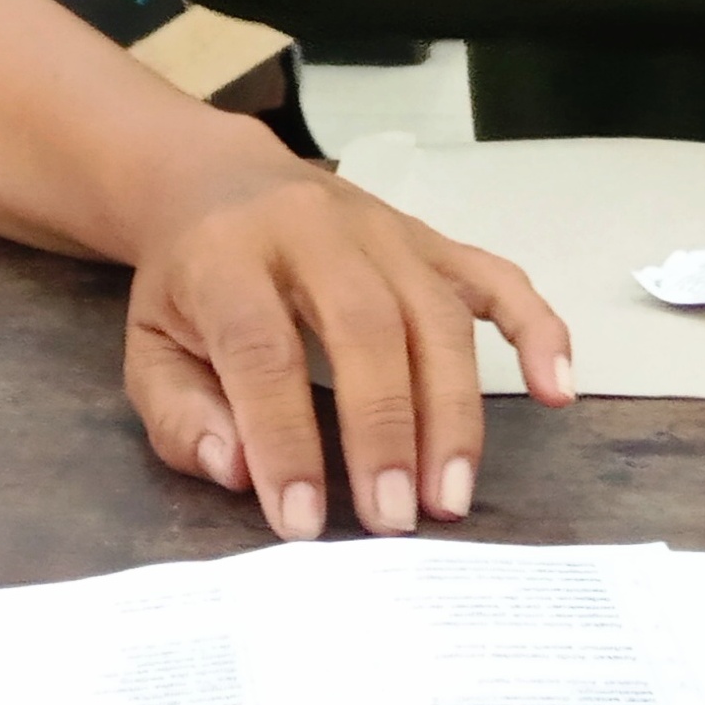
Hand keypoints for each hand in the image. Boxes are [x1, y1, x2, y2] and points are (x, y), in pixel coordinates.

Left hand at [121, 160, 575, 539]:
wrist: (219, 182)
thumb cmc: (189, 285)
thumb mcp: (149, 347)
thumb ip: (182, 415)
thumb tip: (240, 470)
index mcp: (228, 256)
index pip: (263, 349)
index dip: (285, 439)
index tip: (303, 521)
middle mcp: (315, 230)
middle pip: (367, 326)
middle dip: (385, 431)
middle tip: (394, 520)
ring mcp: (385, 230)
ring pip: (437, 313)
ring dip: (452, 411)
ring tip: (449, 496)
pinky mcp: (433, 239)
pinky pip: (499, 279)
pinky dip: (537, 332)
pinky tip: (555, 392)